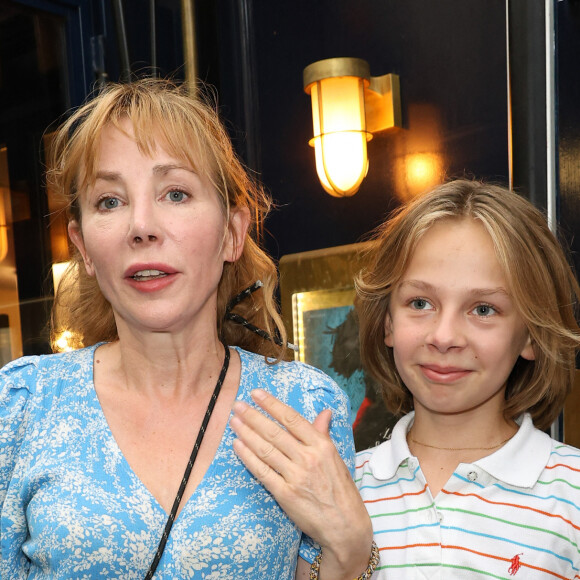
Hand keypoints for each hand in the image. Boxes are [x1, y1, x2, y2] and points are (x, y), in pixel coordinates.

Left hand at [231, 389, 372, 579]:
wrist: (345, 526)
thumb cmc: (341, 490)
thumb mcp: (335, 457)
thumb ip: (323, 434)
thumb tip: (324, 412)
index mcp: (321, 445)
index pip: (292, 418)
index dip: (272, 404)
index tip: (257, 394)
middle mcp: (308, 458)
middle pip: (274, 432)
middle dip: (253, 416)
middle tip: (238, 405)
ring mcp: (295, 476)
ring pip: (265, 449)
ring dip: (247, 433)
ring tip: (234, 421)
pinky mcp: (285, 494)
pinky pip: (262, 471)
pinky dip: (248, 457)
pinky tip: (238, 446)